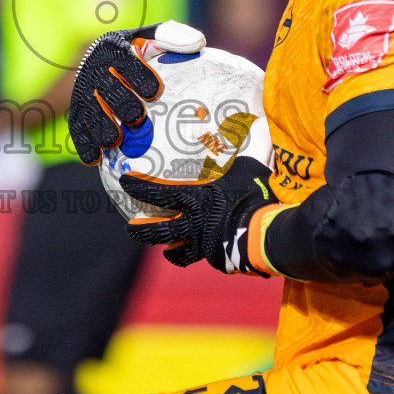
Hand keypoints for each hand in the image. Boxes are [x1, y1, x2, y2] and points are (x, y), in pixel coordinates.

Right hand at [66, 20, 205, 164]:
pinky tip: (96, 159)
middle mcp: (94, 67)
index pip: (125, 59)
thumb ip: (174, 38)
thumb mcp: (154, 38)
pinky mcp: (77, 109)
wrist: (105, 64)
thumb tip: (198, 43)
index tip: (155, 92)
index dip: (138, 75)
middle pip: (105, 86)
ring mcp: (83, 89)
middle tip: (136, 118)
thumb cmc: (142, 53)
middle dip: (119, 102)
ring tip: (114, 141)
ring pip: (88, 108)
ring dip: (99, 125)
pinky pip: (77, 126)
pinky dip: (84, 143)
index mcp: (114, 47)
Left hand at [119, 156, 277, 272]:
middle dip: (140, 232)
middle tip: (130, 229)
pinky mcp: (218, 259)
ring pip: (180, 252)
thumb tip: (245, 133)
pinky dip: (204, 252)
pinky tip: (211, 249)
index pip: (158, 193)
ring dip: (171, 250)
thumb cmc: (255, 193)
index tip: (124, 181)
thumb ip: (236, 158)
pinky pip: (206, 255)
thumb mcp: (245, 167)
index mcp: (196, 199)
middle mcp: (194, 224)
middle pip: (158, 232)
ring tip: (167, 250)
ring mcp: (205, 244)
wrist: (269, 231)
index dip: (139, 186)